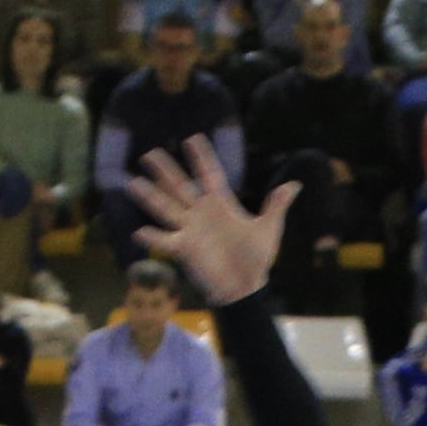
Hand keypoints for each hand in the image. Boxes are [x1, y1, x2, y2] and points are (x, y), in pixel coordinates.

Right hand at [121, 134, 291, 306]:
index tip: (193, 137)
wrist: (246, 288)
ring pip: (166, 208)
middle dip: (165, 170)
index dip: (202, 157)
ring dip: (150, 197)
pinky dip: (153, 238)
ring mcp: (190, 230)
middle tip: (150, 153)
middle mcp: (201, 214)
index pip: (209, 175)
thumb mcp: (269, 229)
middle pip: (180, 187)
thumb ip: (276, 206)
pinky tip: (139, 231)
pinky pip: (166, 241)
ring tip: (131, 183)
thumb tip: (295, 185)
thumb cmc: (256, 259)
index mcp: (221, 205)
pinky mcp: (184, 250)